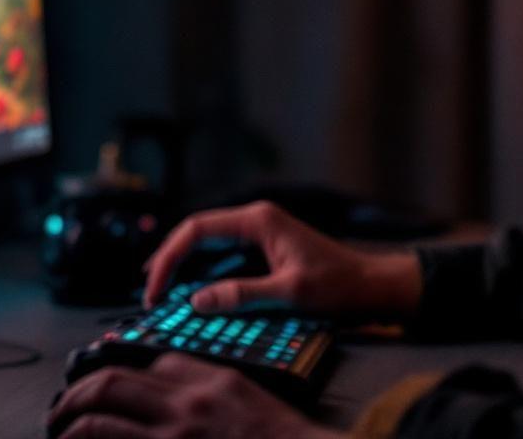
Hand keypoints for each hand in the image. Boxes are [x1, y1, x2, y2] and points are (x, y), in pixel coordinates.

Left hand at [46, 352, 343, 438]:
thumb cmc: (280, 436)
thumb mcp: (247, 395)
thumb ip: (208, 382)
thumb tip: (166, 376)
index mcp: (210, 380)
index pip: (149, 362)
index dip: (114, 368)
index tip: (94, 379)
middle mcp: (187, 405)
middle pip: (112, 383)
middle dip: (77, 393)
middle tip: (61, 407)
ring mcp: (175, 437)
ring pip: (100, 419)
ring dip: (69, 422)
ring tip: (59, 430)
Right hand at [142, 200, 421, 318]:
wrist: (371, 286)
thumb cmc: (339, 285)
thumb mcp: (289, 293)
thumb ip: (242, 295)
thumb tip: (198, 301)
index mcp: (258, 220)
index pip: (197, 229)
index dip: (170, 257)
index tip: (156, 288)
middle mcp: (256, 220)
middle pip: (198, 234)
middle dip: (171, 261)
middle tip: (151, 293)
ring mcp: (260, 234)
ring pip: (209, 245)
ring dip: (185, 267)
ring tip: (163, 293)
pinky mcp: (265, 250)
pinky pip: (225, 257)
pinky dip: (205, 274)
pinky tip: (194, 292)